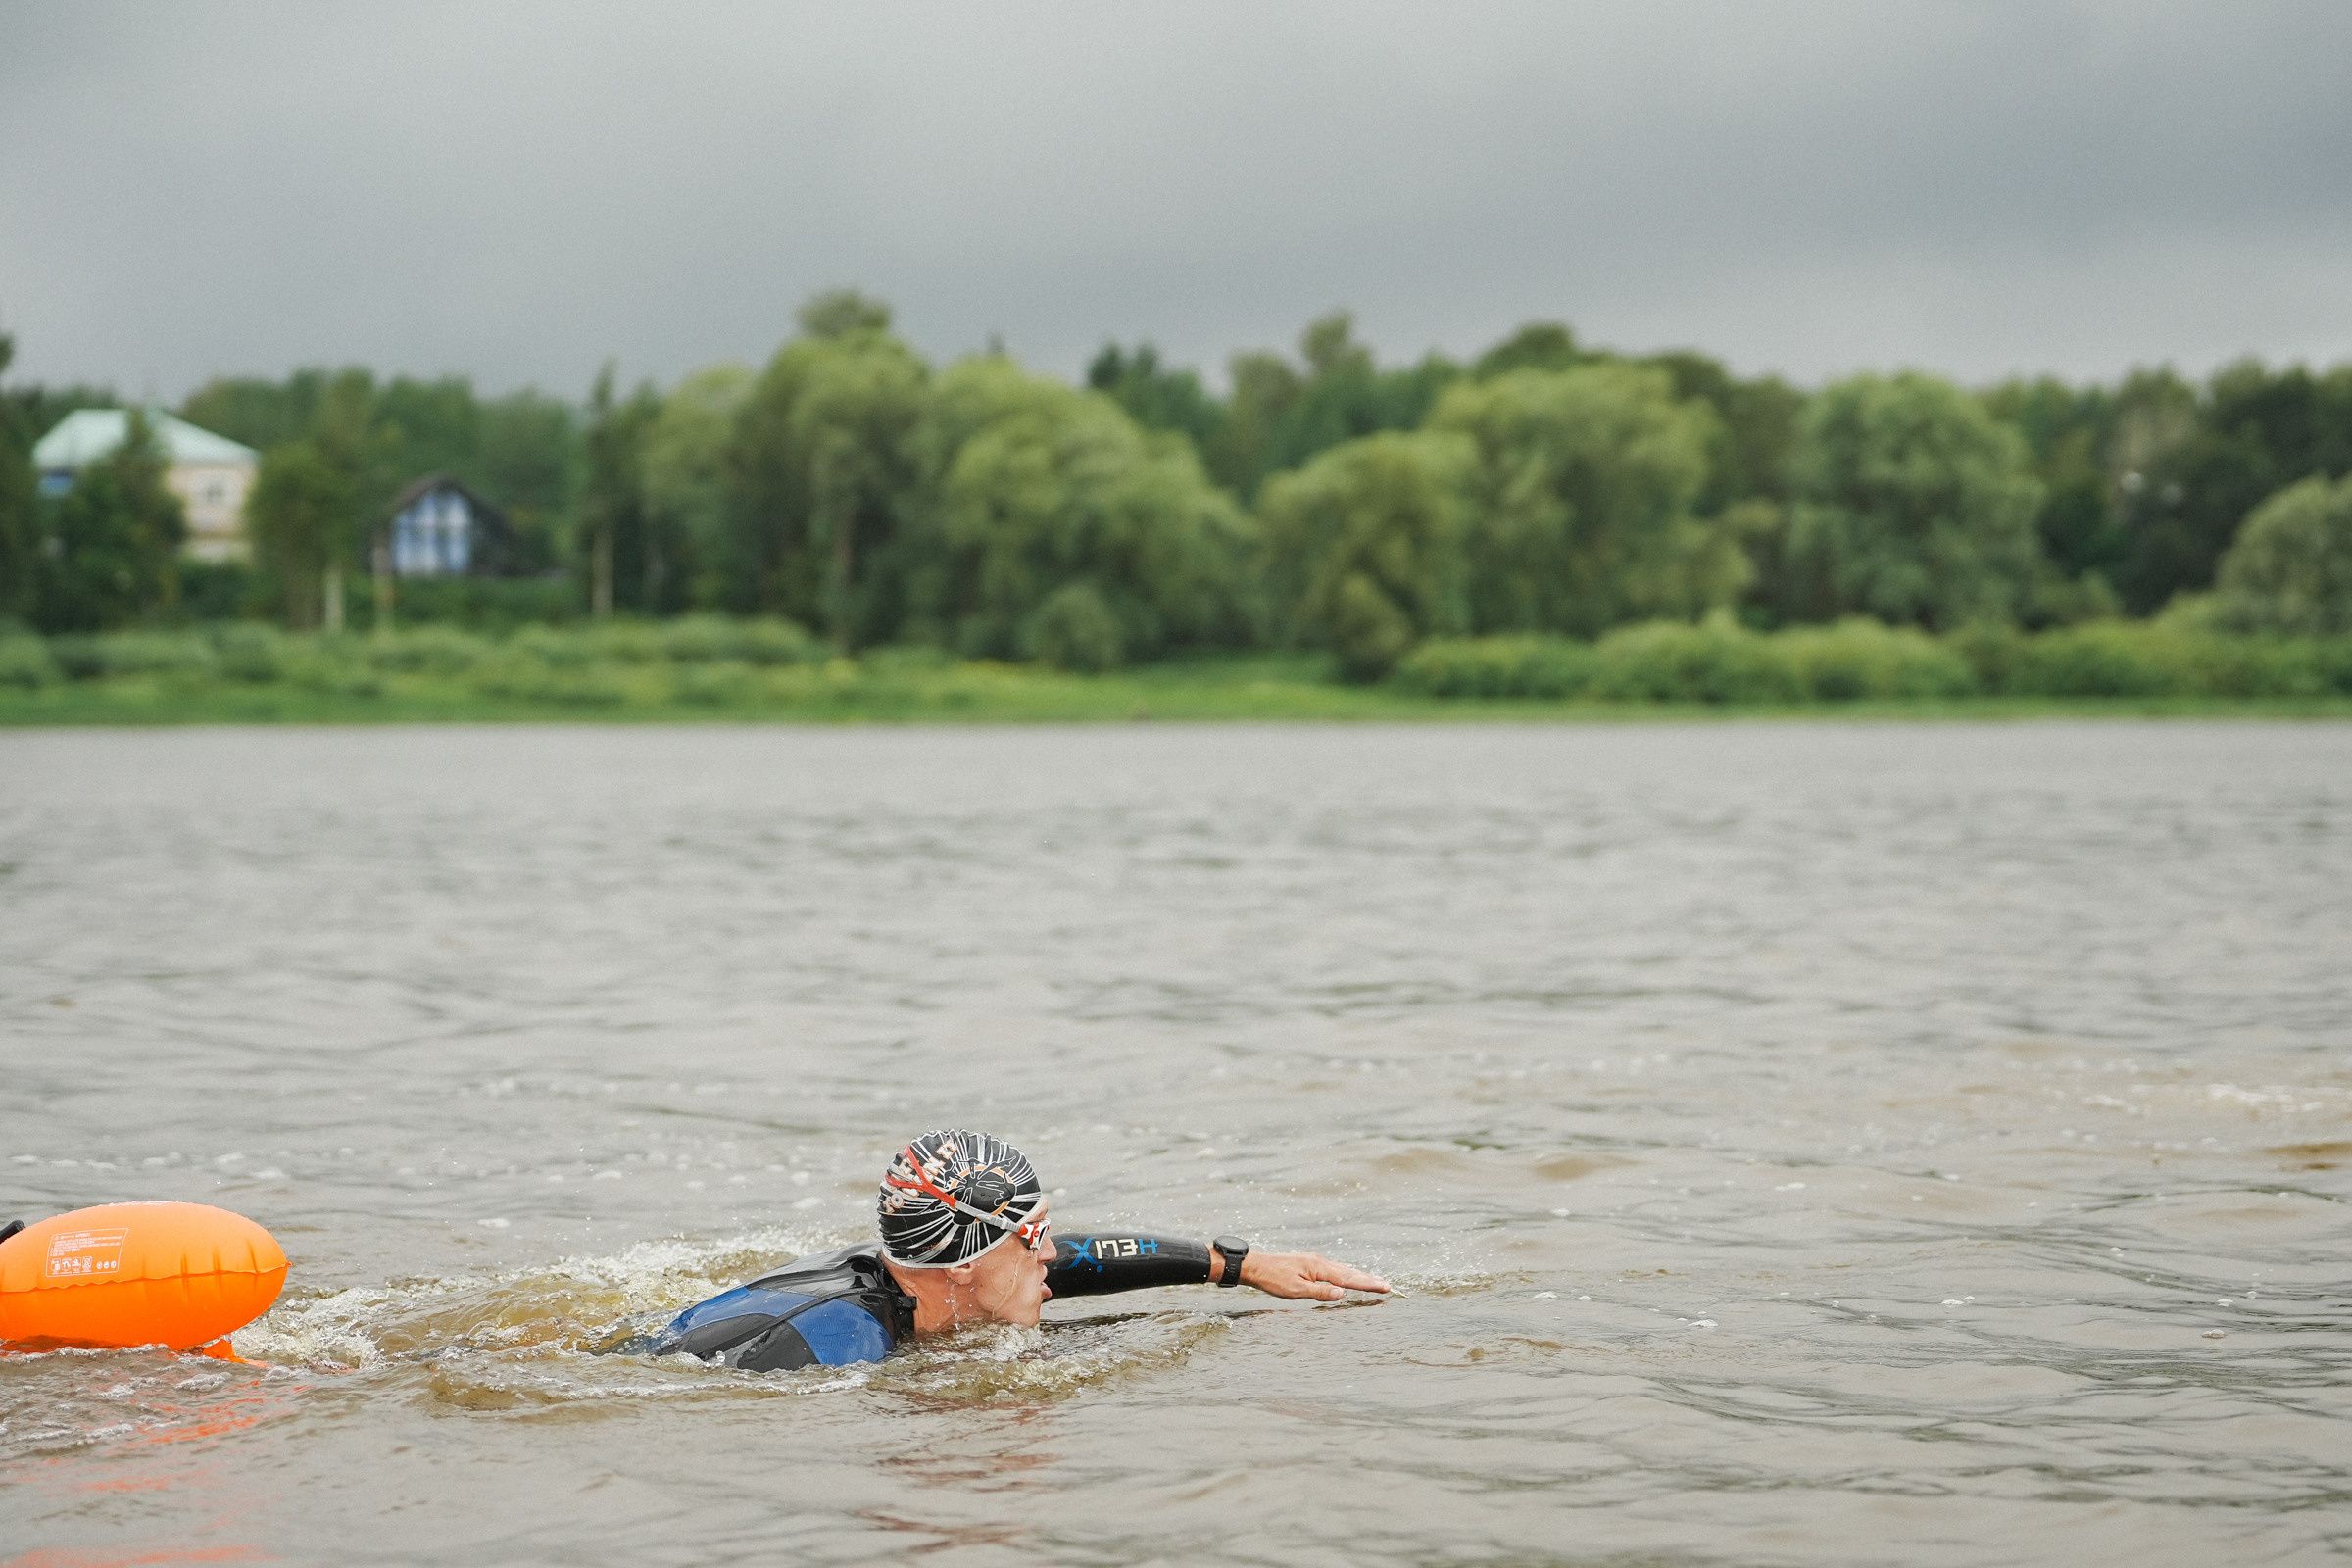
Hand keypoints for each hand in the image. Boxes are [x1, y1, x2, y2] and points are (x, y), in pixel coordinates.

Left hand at [1232, 1250, 1390, 1300]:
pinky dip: (1347, 1274)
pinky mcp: (1310, 1263)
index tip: (1385, 1287)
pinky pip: (1334, 1269)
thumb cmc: (1273, 1280)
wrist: (1256, 1266)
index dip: (1368, 1284)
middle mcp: (1320, 1262)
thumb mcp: (1295, 1291)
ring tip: (1374, 1281)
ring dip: (1360, 1276)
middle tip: (1387, 1286)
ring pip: (1343, 1270)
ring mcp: (1316, 1261)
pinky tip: (1348, 1278)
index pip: (1349, 1279)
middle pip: (1350, 1272)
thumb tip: (1342, 1293)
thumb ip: (1320, 1292)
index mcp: (1319, 1268)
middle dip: (1369, 1280)